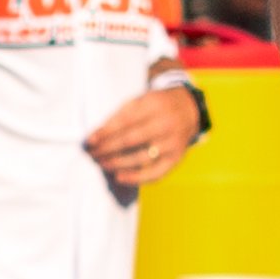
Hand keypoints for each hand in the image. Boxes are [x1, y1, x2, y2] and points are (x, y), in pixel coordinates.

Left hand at [84, 82, 200, 195]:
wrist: (189, 110)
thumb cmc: (156, 106)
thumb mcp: (141, 101)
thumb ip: (121, 115)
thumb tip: (97, 135)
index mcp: (154, 105)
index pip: (125, 121)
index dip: (105, 132)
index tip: (90, 141)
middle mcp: (165, 124)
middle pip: (131, 139)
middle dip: (108, 148)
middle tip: (93, 154)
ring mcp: (172, 142)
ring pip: (141, 157)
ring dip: (118, 162)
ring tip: (102, 163)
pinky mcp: (176, 158)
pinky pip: (155, 172)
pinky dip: (136, 177)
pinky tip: (120, 177)